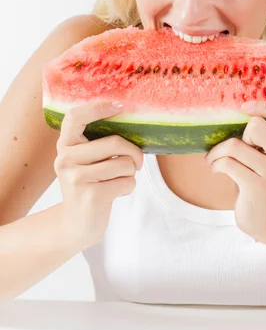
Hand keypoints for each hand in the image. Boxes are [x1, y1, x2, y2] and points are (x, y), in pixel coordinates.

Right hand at [54, 101, 142, 249]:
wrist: (77, 224)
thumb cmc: (91, 184)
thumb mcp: (85, 161)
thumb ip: (97, 142)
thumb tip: (128, 118)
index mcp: (65, 145)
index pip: (75, 117)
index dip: (98, 107)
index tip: (119, 105)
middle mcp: (65, 159)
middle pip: (115, 142)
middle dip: (134, 153)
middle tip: (136, 161)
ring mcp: (76, 178)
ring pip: (125, 163)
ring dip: (131, 173)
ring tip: (119, 179)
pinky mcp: (91, 196)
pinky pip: (127, 182)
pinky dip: (129, 187)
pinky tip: (115, 193)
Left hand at [204, 100, 265, 241]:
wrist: (262, 216)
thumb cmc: (256, 175)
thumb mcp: (263, 152)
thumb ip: (259, 133)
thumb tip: (230, 109)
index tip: (244, 108)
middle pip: (256, 125)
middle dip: (237, 135)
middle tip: (233, 149)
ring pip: (236, 145)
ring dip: (217, 152)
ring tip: (214, 159)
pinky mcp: (258, 187)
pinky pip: (228, 163)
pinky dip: (215, 164)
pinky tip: (216, 169)